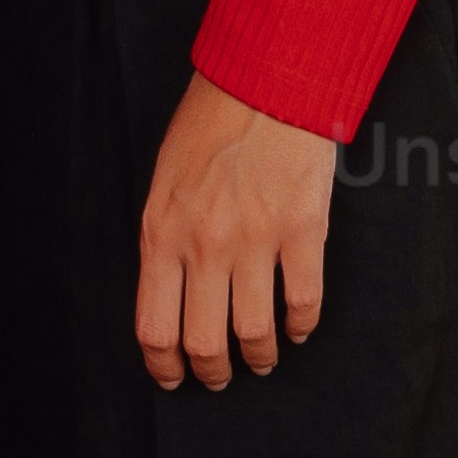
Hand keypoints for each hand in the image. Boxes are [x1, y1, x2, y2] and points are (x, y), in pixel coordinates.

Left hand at [135, 72, 335, 391]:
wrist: (264, 79)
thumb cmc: (209, 125)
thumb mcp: (164, 182)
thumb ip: (166, 238)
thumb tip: (172, 294)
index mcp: (162, 233)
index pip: (154, 326)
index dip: (164, 364)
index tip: (174, 376)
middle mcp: (205, 245)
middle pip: (204, 342)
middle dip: (212, 372)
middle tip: (220, 377)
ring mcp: (257, 240)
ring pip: (255, 332)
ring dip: (260, 357)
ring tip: (263, 360)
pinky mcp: (304, 230)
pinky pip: (304, 301)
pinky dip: (301, 326)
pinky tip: (298, 329)